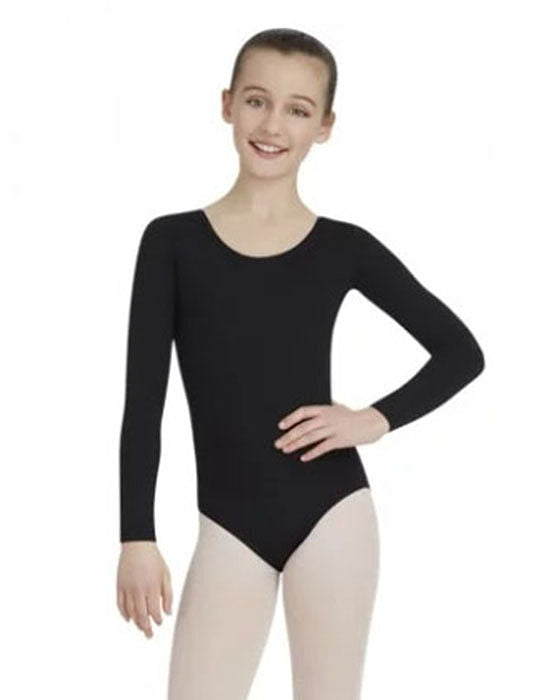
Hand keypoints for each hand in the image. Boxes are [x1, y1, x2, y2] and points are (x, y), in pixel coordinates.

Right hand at [116, 541, 172, 638]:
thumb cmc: (154, 559)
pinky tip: (129, 619)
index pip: (154, 610)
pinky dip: (124, 614)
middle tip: (149, 635)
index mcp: (152, 586)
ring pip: (130, 612)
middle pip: (141, 615)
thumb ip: (168, 594)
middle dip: (146, 627)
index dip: (157, 620)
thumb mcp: (165, 574)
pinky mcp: (119, 586)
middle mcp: (138, 589)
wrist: (137, 545)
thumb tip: (168, 613)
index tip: (159, 623)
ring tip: (141, 628)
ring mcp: (127, 588)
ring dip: (136, 622)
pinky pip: (120, 604)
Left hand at [274, 402, 389, 461]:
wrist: (371, 422)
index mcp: (324, 409)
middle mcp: (327, 418)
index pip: (303, 412)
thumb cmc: (354, 415)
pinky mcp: (340, 440)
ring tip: (286, 450)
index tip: (281, 426)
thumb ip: (326, 407)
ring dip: (296, 444)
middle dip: (289, 436)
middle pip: (303, 427)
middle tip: (278, 444)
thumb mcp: (338, 407)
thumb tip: (315, 409)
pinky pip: (323, 447)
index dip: (290, 418)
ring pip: (310, 437)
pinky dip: (312, 453)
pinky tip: (303, 458)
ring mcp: (333, 429)